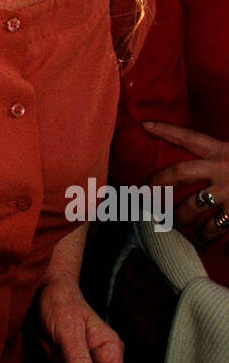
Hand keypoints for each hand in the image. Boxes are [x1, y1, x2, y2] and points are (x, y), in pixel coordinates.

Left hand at [144, 121, 228, 241]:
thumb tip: (199, 158)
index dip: (166, 130)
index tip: (145, 125)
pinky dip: (205, 235)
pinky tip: (202, 238)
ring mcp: (228, 192)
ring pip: (190, 207)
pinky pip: (212, 228)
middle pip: (178, 172)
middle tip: (142, 191)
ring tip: (172, 222)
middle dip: (157, 181)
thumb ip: (219, 155)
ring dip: (178, 217)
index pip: (189, 137)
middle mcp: (221, 168)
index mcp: (222, 150)